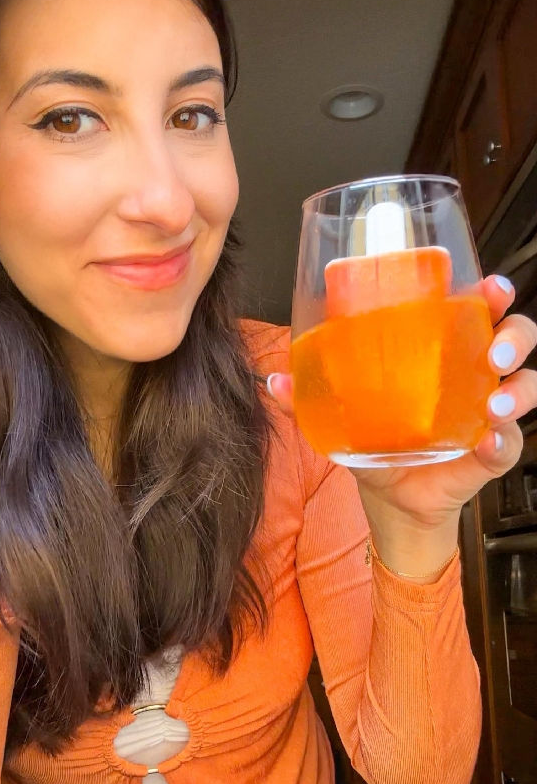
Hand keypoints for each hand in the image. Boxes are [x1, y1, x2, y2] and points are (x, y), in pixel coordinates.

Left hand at [268, 275, 536, 575]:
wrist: (389, 496)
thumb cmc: (375, 438)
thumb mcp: (340, 413)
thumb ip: (309, 395)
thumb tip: (272, 381)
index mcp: (444, 350)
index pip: (476, 309)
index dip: (491, 294)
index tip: (489, 287)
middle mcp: (474, 374)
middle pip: (514, 338)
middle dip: (513, 336)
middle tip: (493, 351)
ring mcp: (488, 413)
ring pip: (526, 386)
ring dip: (518, 390)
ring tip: (493, 404)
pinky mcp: (490, 452)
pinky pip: (509, 444)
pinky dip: (504, 442)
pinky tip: (489, 441)